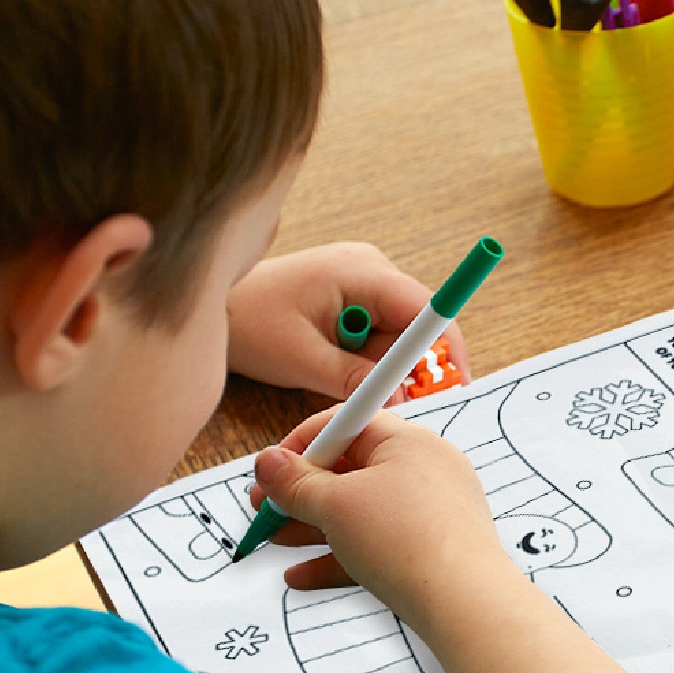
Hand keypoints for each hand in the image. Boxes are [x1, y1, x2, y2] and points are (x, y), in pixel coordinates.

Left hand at [225, 242, 471, 400]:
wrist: (216, 304)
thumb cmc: (250, 322)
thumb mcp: (302, 360)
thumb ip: (354, 380)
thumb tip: (397, 401)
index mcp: (359, 271)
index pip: (423, 307)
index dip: (445, 345)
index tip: (457, 381)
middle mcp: (369, 268)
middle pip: (415, 324)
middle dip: (409, 366)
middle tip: (394, 404)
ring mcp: (363, 280)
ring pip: (397, 334)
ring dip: (382, 366)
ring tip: (339, 378)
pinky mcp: (355, 296)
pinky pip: (379, 333)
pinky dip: (369, 359)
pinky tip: (338, 369)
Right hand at [251, 408, 513, 628]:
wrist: (466, 603)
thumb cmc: (410, 542)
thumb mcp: (335, 506)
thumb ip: (295, 483)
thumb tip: (267, 462)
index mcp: (406, 440)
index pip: (345, 424)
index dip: (301, 445)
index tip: (271, 471)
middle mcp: (424, 467)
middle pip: (351, 469)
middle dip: (302, 492)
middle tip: (268, 509)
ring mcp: (431, 509)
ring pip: (362, 510)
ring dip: (314, 524)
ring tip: (278, 540)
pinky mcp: (433, 547)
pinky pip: (379, 543)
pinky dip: (342, 554)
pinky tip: (304, 573)